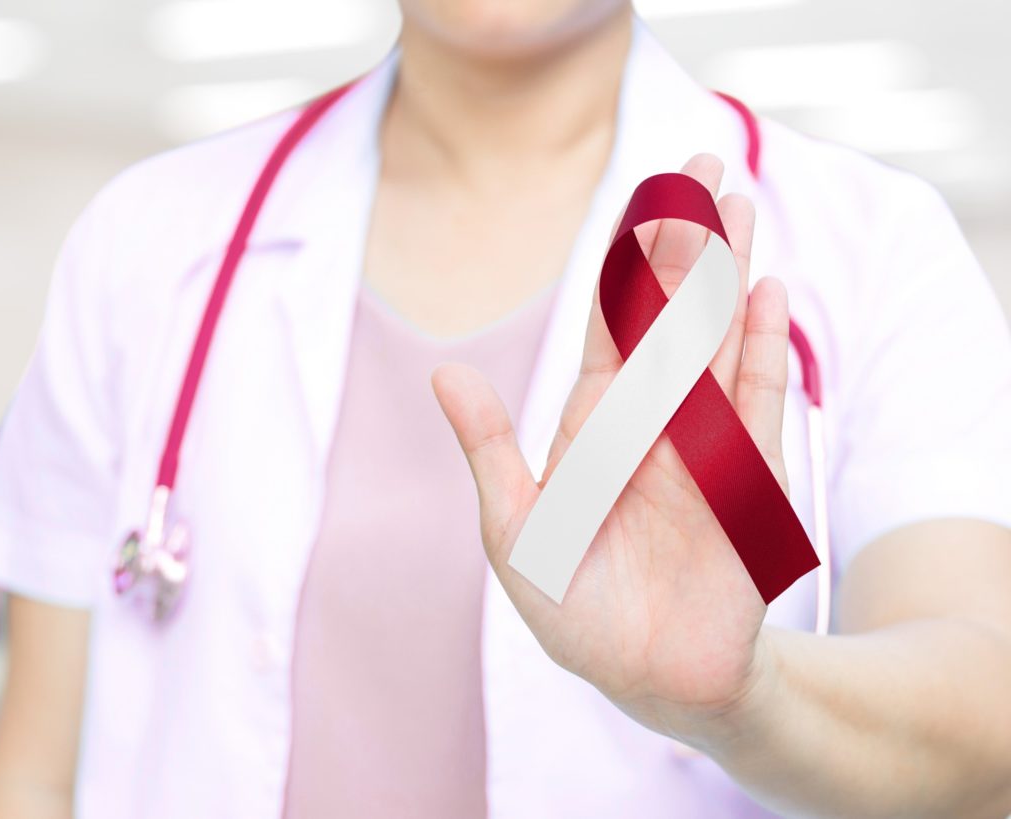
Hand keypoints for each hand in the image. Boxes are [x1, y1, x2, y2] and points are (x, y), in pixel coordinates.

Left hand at [431, 153, 789, 747]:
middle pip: (671, 315)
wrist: (650, 678)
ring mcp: (703, 445)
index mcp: (593, 424)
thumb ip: (489, 452)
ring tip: (740, 208)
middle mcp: (651, 420)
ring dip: (728, 278)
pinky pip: (759, 407)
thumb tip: (444, 372)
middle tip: (705, 163)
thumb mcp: (516, 532)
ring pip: (718, 343)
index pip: (611, 324)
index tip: (646, 197)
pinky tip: (767, 297)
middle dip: (687, 242)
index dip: (626, 260)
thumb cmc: (576, 609)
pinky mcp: (747, 483)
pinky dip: (763, 354)